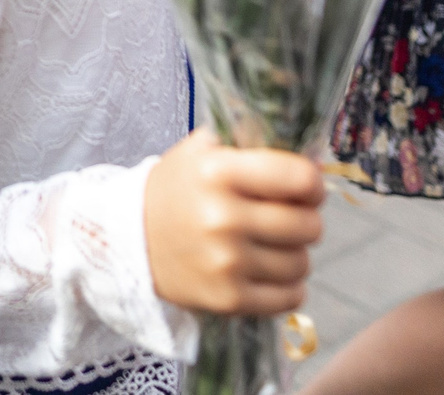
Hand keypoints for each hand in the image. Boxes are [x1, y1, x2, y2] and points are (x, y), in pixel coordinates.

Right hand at [143, 130, 323, 314]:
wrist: (128, 240)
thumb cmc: (177, 190)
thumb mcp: (202, 152)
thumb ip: (252, 144)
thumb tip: (315, 161)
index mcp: (218, 172)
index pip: (299, 178)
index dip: (311, 185)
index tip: (304, 189)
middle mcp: (222, 217)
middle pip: (308, 225)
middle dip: (305, 220)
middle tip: (287, 218)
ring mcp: (225, 261)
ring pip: (301, 263)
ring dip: (294, 255)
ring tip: (271, 246)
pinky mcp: (227, 298)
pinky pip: (290, 297)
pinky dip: (288, 287)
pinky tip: (267, 272)